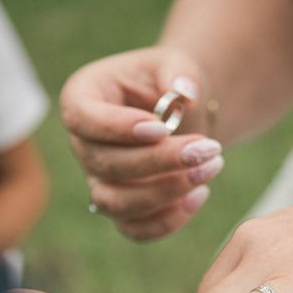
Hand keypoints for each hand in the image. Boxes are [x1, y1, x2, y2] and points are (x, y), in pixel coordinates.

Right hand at [61, 46, 222, 240]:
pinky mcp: (124, 208)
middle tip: (207, 149)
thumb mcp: (177, 63)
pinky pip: (135, 229)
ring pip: (116, 203)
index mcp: (83, 99)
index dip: (117, 129)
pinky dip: (168, 221)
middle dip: (160, 162)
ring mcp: (100, 181)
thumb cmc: (171, 82)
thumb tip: (185, 94)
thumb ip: (179, 72)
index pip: (83, 119)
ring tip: (210, 170)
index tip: (160, 128)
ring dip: (165, 193)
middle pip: (105, 165)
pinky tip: (201, 195)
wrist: (182, 113)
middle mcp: (84, 145)